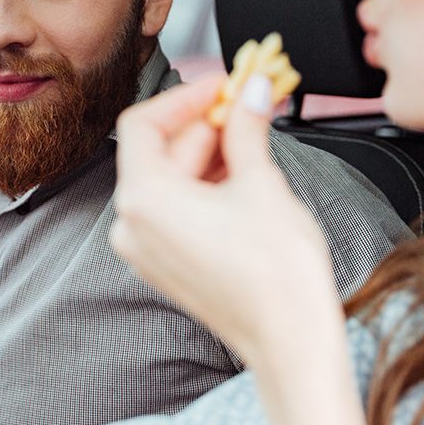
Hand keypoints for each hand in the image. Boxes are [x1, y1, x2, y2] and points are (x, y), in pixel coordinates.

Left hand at [110, 73, 339, 369]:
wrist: (290, 340)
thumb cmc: (275, 276)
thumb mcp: (261, 182)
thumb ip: (247, 128)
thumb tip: (249, 92)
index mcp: (143, 200)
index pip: (144, 122)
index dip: (185, 96)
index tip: (221, 84)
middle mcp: (132, 225)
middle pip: (159, 150)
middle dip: (205, 123)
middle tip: (248, 101)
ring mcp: (147, 247)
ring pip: (170, 178)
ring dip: (210, 152)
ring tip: (255, 136)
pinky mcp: (166, 261)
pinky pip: (176, 207)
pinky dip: (205, 184)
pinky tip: (244, 172)